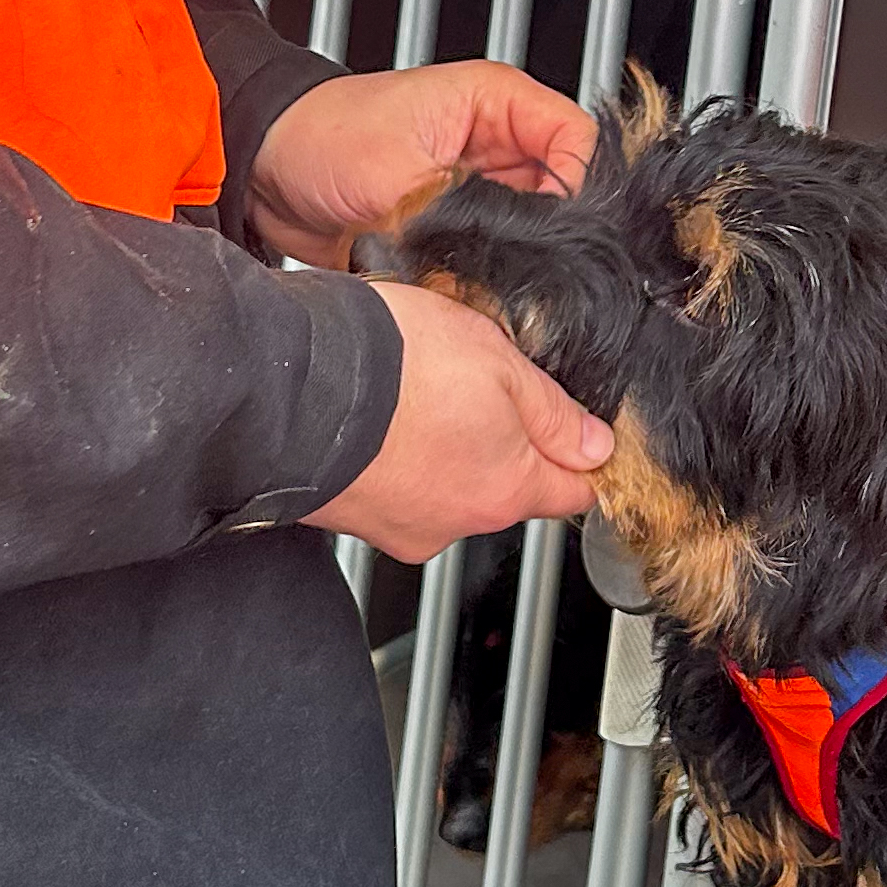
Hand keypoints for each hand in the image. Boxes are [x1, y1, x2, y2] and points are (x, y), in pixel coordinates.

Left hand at [246, 60, 596, 271]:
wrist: (265, 171)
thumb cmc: (321, 137)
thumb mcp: (400, 175)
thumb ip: (465, 212)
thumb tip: (508, 257)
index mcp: (498, 102)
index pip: (578, 142)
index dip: (579, 188)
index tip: (561, 230)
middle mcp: (496, 143)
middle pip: (563, 194)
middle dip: (547, 235)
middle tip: (522, 264)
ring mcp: (478, 185)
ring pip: (531, 232)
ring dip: (513, 259)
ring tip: (485, 274)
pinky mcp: (456, 225)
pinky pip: (493, 256)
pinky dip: (485, 276)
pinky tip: (466, 286)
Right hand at [307, 281, 611, 563]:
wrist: (290, 387)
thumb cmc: (392, 368)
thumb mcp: (498, 360)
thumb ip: (554, 411)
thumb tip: (595, 446)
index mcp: (508, 489)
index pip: (575, 493)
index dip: (580, 455)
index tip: (570, 426)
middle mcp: (457, 523)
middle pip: (505, 487)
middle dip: (500, 440)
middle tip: (476, 384)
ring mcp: (401, 526)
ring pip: (445, 485)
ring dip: (441, 447)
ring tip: (417, 392)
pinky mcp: (355, 518)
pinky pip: (394, 488)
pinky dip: (392, 456)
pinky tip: (380, 414)